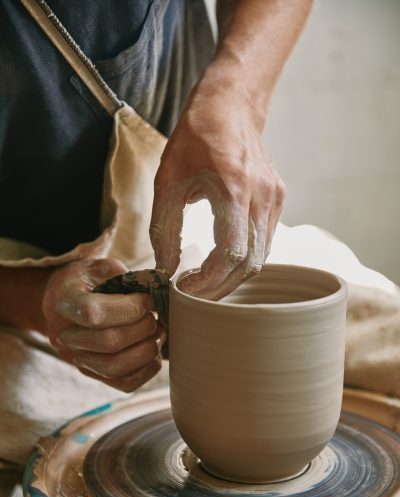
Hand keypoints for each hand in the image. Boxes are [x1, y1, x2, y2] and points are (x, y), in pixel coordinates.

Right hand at [42, 259, 164, 391]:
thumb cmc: (90, 280)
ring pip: (114, 367)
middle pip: (108, 342)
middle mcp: (63, 335)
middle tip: (154, 315)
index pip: (92, 314)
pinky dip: (147, 369)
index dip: (128, 309)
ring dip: (146, 350)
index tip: (146, 299)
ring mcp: (76, 358)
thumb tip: (158, 294)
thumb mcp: (103, 267)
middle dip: (142, 328)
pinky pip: (124, 383)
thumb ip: (126, 278)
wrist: (69, 301)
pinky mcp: (93, 374)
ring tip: (158, 331)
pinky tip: (153, 348)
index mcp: (62, 301)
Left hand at [150, 83, 284, 299]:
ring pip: (261, 257)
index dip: (208, 280)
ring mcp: (276, 199)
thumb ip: (165, 229)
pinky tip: (221, 261)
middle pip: (250, 263)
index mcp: (234, 188)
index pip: (230, 253)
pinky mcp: (278, 200)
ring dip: (233, 277)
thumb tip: (166, 269)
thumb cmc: (194, 139)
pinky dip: (244, 260)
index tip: (184, 287)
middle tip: (194, 295)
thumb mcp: (168, 181)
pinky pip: (265, 242)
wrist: (231, 106)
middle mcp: (263, 196)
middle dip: (221, 287)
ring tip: (204, 283)